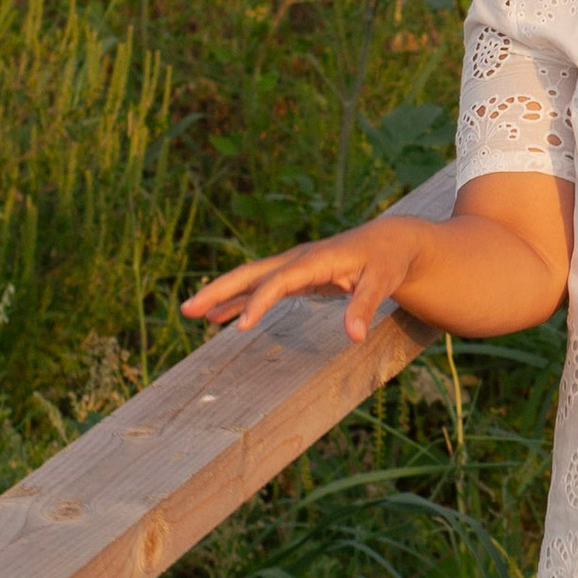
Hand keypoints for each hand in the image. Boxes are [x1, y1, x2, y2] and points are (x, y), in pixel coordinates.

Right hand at [184, 216, 435, 345]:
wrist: (390, 241)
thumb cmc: (387, 261)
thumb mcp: (382, 282)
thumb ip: (365, 307)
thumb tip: (353, 336)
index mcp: (315, 259)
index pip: (279, 281)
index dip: (259, 302)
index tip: (240, 327)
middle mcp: (298, 259)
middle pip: (251, 274)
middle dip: (220, 290)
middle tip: (188, 309)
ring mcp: (295, 267)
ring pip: (251, 280)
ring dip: (223, 295)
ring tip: (193, 313)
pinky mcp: (297, 276)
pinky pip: (262, 288)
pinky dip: (241, 301)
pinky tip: (222, 317)